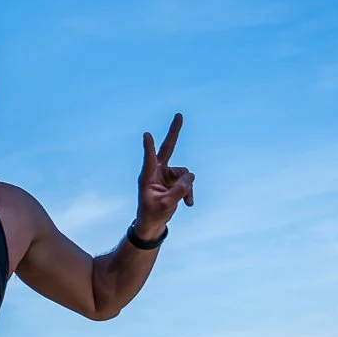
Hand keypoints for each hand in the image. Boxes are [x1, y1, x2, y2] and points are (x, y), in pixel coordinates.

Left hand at [135, 113, 193, 238]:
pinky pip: (188, 181)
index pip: (149, 159)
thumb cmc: (153, 213)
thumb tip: (191, 176)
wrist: (153, 222)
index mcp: (147, 177)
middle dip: (174, 132)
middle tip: (179, 114)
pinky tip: (188, 203)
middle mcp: (156, 171)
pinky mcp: (175, 178)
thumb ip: (179, 190)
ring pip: (185, 174)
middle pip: (167, 148)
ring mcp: (166, 174)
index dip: (149, 148)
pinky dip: (190, 192)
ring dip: (187, 188)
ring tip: (183, 201)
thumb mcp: (167, 204)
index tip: (146, 135)